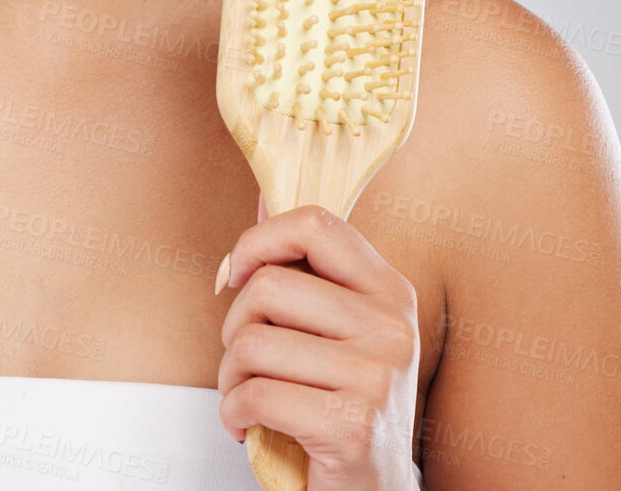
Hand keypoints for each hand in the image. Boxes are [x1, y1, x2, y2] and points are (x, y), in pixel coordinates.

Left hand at [216, 197, 419, 489]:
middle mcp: (392, 327)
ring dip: (229, 378)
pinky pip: (255, 394)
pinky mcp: (352, 424)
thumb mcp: (334, 330)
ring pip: (252, 344)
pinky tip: (248, 425)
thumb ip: (301, 267)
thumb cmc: (341, 405)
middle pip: (268, 285)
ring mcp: (377, 376)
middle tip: (243, 361)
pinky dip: (232, 413)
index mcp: (390, 291)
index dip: (258, 239)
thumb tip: (260, 195)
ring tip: (247, 397)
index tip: (234, 273)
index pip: (316, 223)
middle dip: (233, 327)